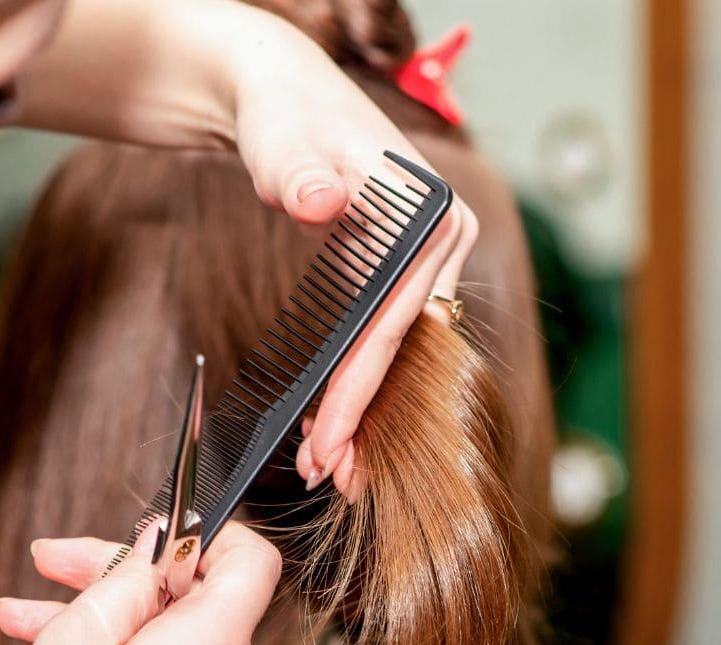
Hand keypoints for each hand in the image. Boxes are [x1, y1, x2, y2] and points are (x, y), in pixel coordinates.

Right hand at [0, 521, 280, 644]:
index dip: (212, 534)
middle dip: (124, 571)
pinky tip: (53, 638)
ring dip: (105, 611)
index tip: (164, 530)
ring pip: (165, 631)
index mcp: (215, 642)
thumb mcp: (80, 639)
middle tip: (63, 558)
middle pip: (192, 593)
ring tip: (35, 604)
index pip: (253, 561)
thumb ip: (126, 576)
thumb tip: (157, 541)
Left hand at [223, 5, 478, 498]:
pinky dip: (357, 379)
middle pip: (403, 347)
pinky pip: (383, 336)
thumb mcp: (285, 138)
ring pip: (396, 351)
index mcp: (433, 215)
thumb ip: (300, 171)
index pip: (396, 322)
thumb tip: (320, 202)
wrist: (280, 97)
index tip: (326, 442)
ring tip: (327, 461)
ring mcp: (422, 258)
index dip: (360, 389)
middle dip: (361, 414)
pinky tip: (333, 415)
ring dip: (361, 407)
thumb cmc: (284, 115)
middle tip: (325, 472)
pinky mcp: (396, 269)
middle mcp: (441, 242)